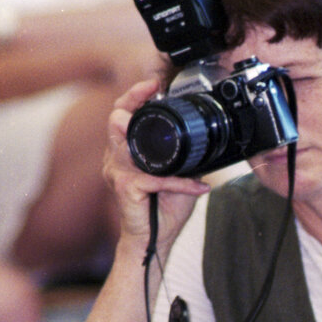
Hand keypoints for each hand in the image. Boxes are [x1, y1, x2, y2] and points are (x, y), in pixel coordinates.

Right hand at [103, 76, 209, 251]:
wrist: (154, 238)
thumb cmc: (163, 206)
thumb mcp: (177, 172)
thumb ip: (183, 154)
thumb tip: (205, 135)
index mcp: (126, 150)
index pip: (122, 115)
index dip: (133, 95)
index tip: (152, 84)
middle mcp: (116, 158)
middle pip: (116, 122)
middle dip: (131, 102)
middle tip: (151, 92)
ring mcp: (118, 172)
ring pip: (130, 146)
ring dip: (155, 142)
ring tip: (175, 142)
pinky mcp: (127, 188)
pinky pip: (156, 178)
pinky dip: (181, 182)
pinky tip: (200, 187)